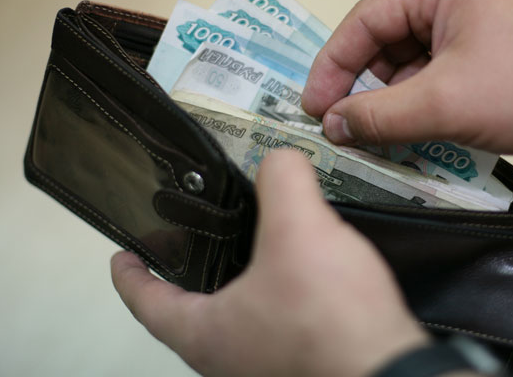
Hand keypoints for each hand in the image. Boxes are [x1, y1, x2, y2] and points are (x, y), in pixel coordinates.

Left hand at [111, 150, 426, 376]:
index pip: (147, 303)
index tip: (123, 255)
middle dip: (188, 275)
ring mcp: (267, 367)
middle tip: (194, 239)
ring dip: (237, 285)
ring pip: (237, 321)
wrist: (390, 373)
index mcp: (207, 334)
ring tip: (254, 244)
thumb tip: (280, 157)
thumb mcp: (298, 229)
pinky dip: (277, 296)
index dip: (130, 275)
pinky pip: (277, 325)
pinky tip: (304, 271)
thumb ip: (282, 179)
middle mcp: (230, 360)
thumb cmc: (329, 319)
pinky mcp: (304, 364)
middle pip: (191, 313)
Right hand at [302, 0, 512, 154]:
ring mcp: (467, 18)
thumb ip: (379, 116)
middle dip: (362, 87)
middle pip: (383, 41)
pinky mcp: (479, 46)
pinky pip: (429, 73)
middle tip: (338, 126)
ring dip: (387, 100)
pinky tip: (401, 132)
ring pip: (405, 62)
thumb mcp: (444, 104)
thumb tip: (333, 126)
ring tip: (368, 136)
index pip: (365, 19)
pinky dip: (413, 103)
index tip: (312, 104)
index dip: (333, 65)